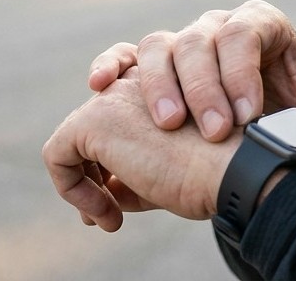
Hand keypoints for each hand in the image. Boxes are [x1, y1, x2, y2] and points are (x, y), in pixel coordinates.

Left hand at [42, 67, 239, 231]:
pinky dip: (71, 189)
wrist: (237, 168)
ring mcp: (114, 95)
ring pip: (74, 139)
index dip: (105, 148)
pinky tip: (107, 213)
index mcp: (164, 81)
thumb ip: (135, 180)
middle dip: (95, 173)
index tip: (115, 187)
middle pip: (94, 126)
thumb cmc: (220, 173)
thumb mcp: (172, 173)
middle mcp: (137, 79)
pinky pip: (58, 155)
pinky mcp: (96, 118)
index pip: (119, 102)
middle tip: (114, 214)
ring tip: (114, 216)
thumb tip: (98, 206)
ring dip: (85, 184)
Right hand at [88, 0, 295, 147]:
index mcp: (260, 23)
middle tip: (215, 132)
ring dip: (159, 85)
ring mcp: (183, 42)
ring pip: (160, 46)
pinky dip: (109, 64)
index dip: (240, 72)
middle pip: (198, 41)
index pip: (242, 34)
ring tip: (168, 126)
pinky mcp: (156, 65)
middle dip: (204, 87)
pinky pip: (125, 55)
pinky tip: (100, 87)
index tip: (249, 116)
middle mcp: (218, 25)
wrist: (273, 119)